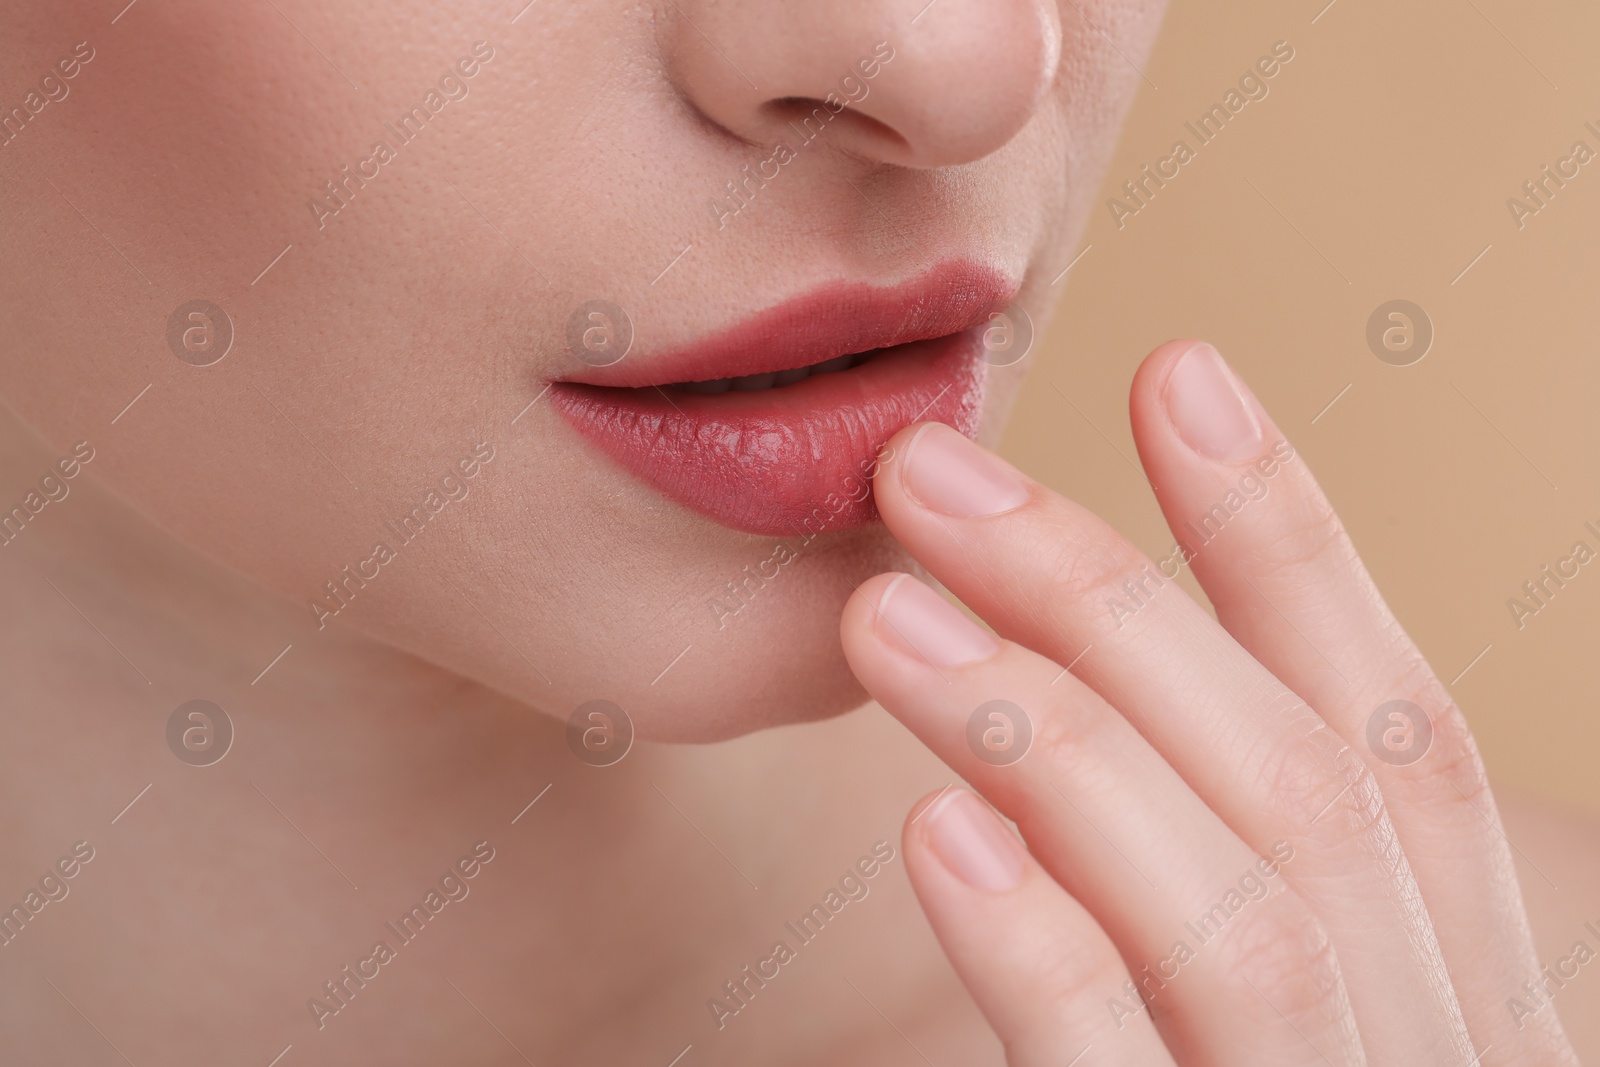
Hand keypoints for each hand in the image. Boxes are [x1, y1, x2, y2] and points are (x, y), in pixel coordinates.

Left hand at [839, 341, 1578, 1065]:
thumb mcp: (1259, 1019)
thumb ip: (1203, 878)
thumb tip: (1072, 666)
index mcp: (1460, 999)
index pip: (1398, 740)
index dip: (1291, 543)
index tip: (1175, 373)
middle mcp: (1435, 1061)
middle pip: (1308, 788)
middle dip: (1115, 604)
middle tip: (931, 474)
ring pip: (1243, 911)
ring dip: (1055, 736)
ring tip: (885, 616)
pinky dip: (1043, 948)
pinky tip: (939, 829)